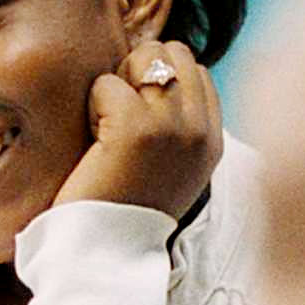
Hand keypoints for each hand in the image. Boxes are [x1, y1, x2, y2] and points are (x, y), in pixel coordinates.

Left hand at [53, 40, 223, 220]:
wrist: (105, 250)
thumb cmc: (123, 207)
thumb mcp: (170, 168)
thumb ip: (178, 125)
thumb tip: (157, 74)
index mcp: (212, 141)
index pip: (195, 70)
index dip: (157, 80)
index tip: (136, 117)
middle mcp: (200, 131)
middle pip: (171, 53)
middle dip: (138, 71)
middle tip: (117, 117)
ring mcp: (173, 126)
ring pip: (143, 57)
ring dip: (115, 85)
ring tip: (107, 129)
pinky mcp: (137, 127)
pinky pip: (107, 83)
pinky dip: (92, 105)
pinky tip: (94, 141)